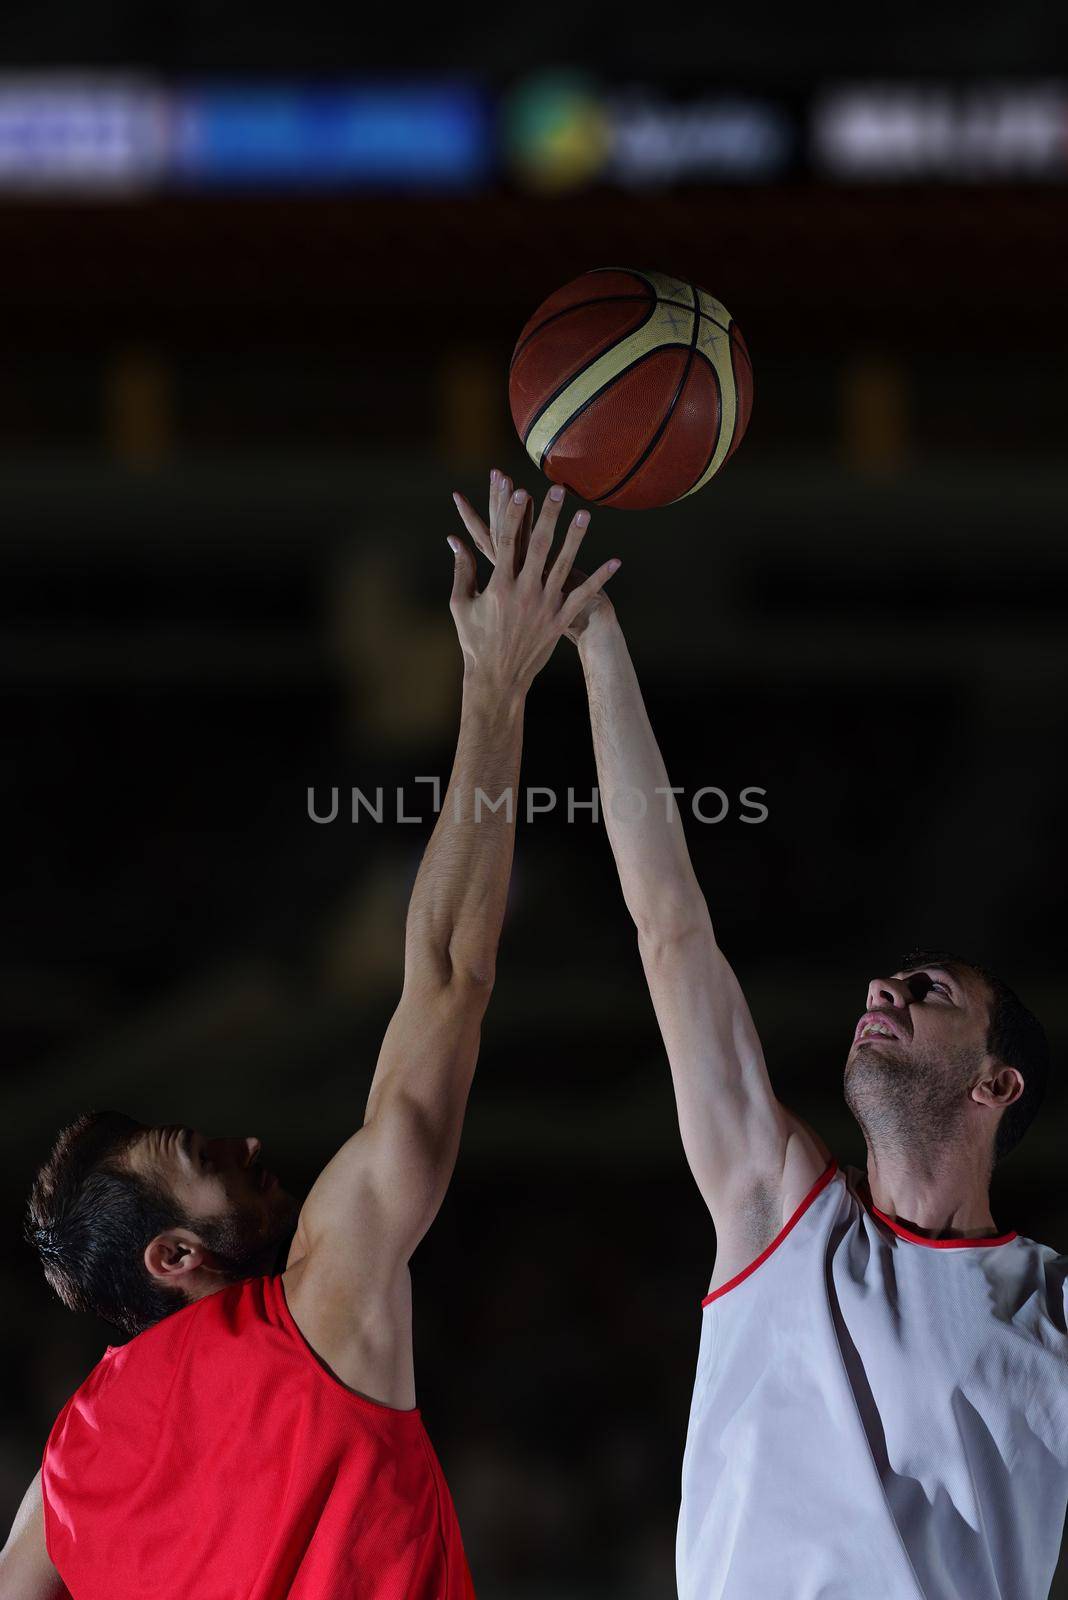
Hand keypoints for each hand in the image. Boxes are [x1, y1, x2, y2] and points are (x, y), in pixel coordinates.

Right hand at [446, 483, 619, 695]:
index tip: (520, 491)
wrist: (497, 678)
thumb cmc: (475, 641)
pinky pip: (582, 596)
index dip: (513, 515)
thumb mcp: (461, 605)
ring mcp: (544, 606)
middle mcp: (524, 593)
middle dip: (549, 516)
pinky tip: (615, 561)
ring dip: (576, 538)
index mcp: (498, 586)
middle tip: (558, 491)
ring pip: (564, 565)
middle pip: (540, 546)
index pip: (506, 541)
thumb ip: (462, 570)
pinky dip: (599, 579)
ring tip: (585, 514)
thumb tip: (454, 540)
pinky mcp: (559, 620)